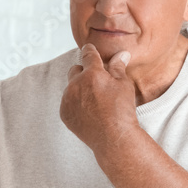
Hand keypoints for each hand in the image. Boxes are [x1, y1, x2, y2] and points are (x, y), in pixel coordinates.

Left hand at [59, 43, 139, 161]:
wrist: (112, 138)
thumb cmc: (122, 110)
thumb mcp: (124, 85)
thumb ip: (118, 67)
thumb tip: (121, 53)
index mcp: (91, 73)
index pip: (87, 54)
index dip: (89, 50)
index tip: (89, 49)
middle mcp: (75, 84)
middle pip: (75, 70)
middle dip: (84, 72)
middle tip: (97, 82)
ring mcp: (67, 99)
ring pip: (71, 87)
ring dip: (79, 89)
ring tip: (95, 102)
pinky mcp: (64, 112)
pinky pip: (67, 102)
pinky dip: (75, 104)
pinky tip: (89, 112)